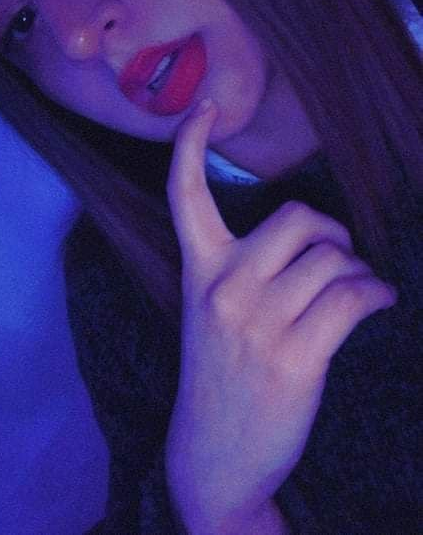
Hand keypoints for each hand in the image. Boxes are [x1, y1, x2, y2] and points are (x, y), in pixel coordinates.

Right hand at [164, 99, 396, 533]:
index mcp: (200, 272)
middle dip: (332, 230)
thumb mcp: (212, 314)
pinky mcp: (296, 356)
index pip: (185, 195)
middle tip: (339, 251)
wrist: (213, 457)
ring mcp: (259, 323)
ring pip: (334, 259)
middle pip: (298, 217)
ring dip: (358, 270)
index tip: (203, 107)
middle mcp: (226, 289)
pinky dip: (378, 292)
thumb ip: (244, 270)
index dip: (190, 144)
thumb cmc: (220, 375)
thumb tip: (315, 237)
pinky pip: (354, 296)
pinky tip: (380, 300)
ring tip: (358, 289)